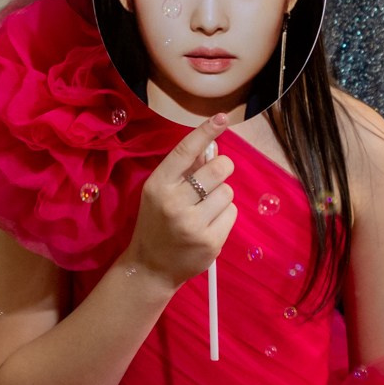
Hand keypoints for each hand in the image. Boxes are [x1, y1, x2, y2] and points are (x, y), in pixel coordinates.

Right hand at [127, 113, 236, 288]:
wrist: (151, 267)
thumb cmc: (156, 222)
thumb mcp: (159, 192)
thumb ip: (183, 170)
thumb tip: (211, 146)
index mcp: (158, 185)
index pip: (186, 151)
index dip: (206, 132)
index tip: (222, 118)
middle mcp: (174, 202)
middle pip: (218, 169)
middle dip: (222, 168)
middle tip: (216, 176)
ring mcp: (193, 224)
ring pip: (228, 192)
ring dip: (221, 196)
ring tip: (205, 209)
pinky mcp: (211, 241)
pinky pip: (232, 213)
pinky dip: (225, 215)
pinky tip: (209, 224)